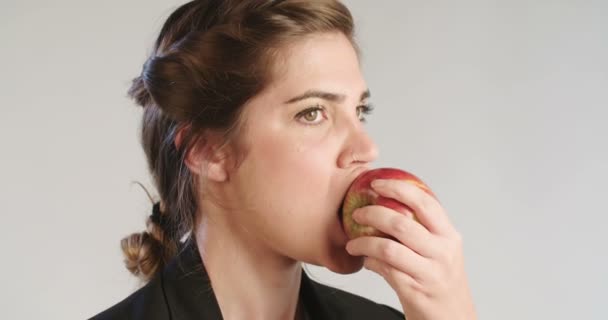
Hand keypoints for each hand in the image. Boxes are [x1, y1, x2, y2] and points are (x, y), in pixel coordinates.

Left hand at [345, 179, 476, 319]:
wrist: (452, 318)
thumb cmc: (440, 281)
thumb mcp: (439, 251)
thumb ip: (421, 230)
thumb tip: (387, 206)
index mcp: (449, 235)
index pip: (425, 202)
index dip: (399, 188)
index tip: (377, 183)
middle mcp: (442, 252)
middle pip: (402, 223)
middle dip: (373, 213)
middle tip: (357, 212)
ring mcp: (430, 272)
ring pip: (389, 247)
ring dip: (364, 242)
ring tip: (353, 242)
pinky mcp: (415, 290)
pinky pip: (385, 270)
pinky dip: (370, 261)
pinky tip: (365, 260)